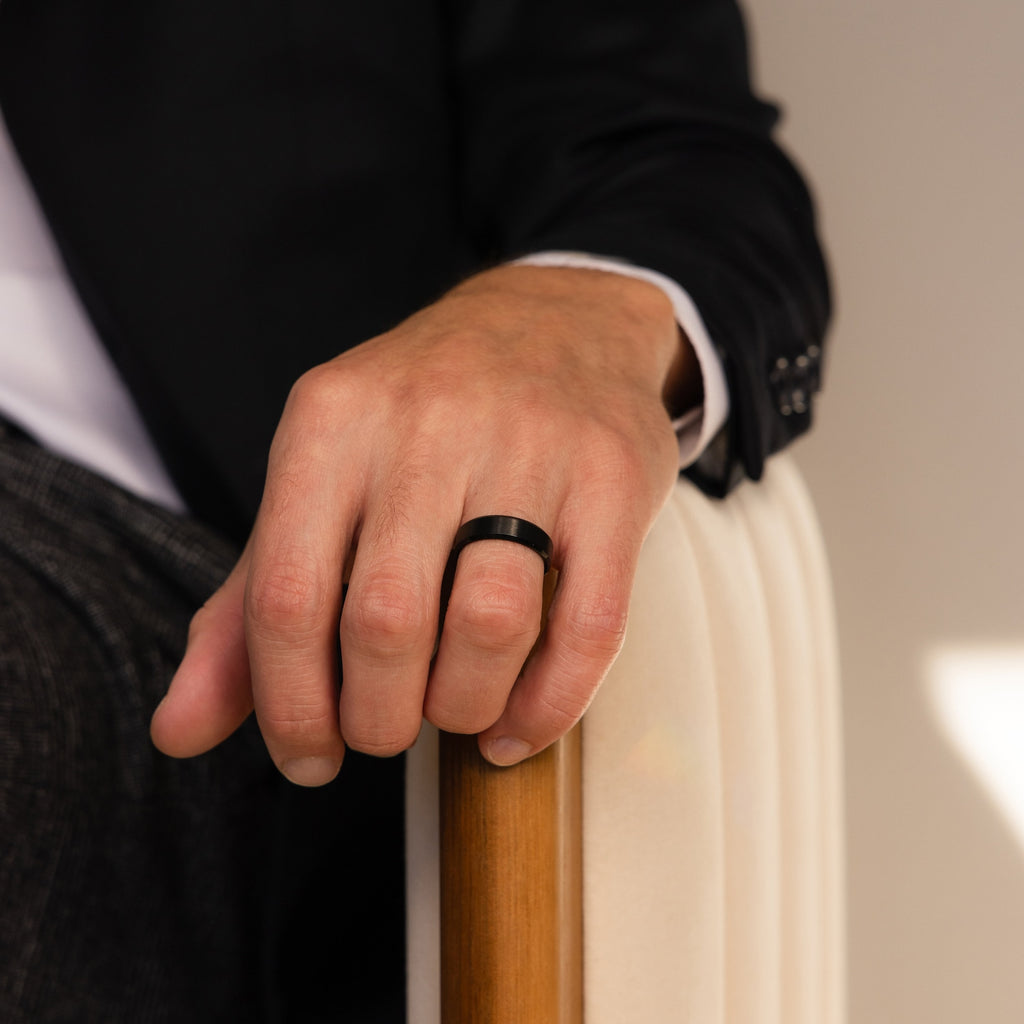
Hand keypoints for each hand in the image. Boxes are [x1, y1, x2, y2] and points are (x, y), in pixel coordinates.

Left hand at [150, 265, 696, 784]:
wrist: (554, 321)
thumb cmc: (423, 418)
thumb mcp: (318, 481)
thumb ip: (250, 604)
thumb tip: (179, 730)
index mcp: (332, 423)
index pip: (286, 598)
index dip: (288, 706)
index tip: (311, 755)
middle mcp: (427, 424)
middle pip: (386, 622)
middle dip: (380, 716)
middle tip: (387, 729)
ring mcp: (530, 445)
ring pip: (490, 624)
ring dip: (464, 706)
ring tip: (455, 711)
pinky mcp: (611, 476)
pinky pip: (588, 625)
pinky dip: (549, 703)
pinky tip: (518, 724)